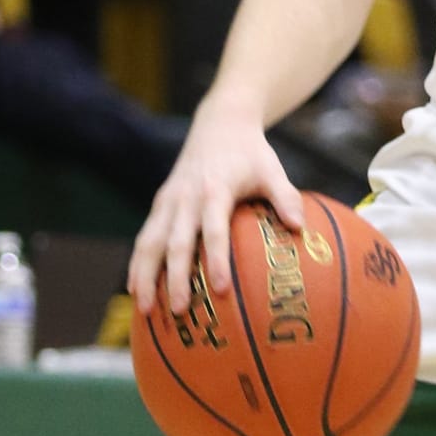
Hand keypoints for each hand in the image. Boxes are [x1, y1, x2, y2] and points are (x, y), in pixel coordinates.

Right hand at [130, 90, 304, 316]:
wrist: (219, 124)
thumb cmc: (251, 153)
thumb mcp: (272, 170)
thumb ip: (285, 197)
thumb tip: (301, 228)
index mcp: (215, 190)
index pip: (214, 230)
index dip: (216, 260)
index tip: (221, 290)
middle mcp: (186, 198)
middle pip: (175, 243)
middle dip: (175, 278)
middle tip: (179, 311)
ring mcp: (169, 201)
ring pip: (150, 242)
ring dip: (145, 276)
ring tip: (144, 310)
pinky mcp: (160, 204)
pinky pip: (145, 237)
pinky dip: (137, 264)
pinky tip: (135, 290)